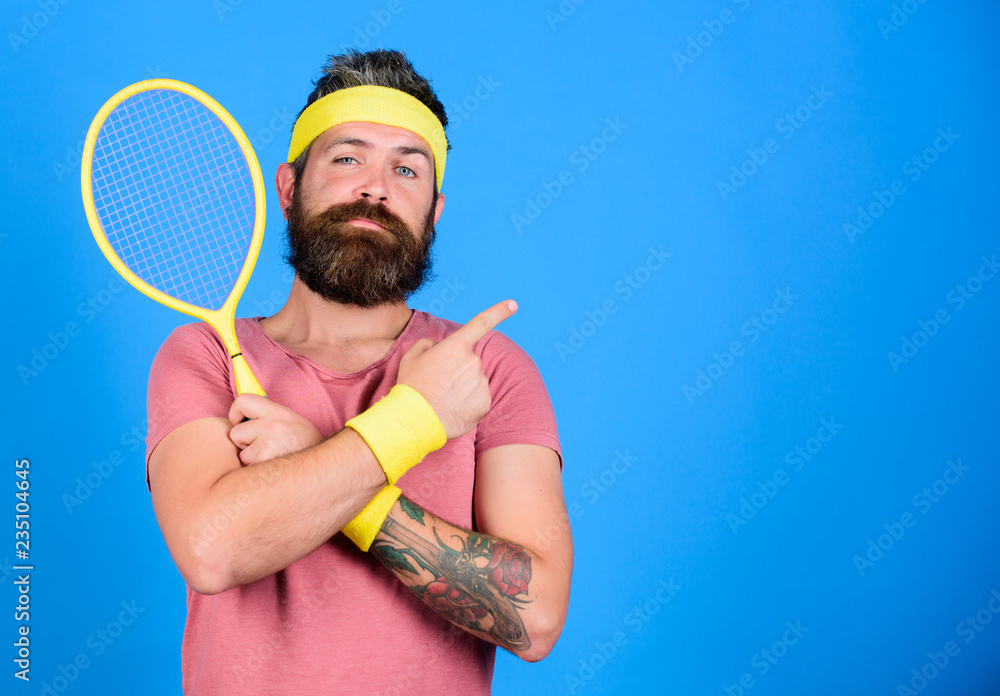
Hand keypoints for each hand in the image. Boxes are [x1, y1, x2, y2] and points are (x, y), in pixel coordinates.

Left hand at [228, 394, 324, 464]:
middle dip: (244, 443)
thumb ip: (269, 417)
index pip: (242, 401)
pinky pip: (247, 467)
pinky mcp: (264, 461)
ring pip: (241, 454)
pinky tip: (272, 468)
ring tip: (271, 459)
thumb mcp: (292, 422)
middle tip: (261, 447)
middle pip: (235, 432)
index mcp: (279, 411)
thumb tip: (244, 418)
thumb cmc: (307, 446)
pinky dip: (256, 470)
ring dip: (251, 459)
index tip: (241, 422)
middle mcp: (272, 425)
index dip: (236, 413)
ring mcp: (268, 444)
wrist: (324, 466)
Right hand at [397, 299, 517, 438]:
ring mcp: (481, 382)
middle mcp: (473, 360)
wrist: (416, 419)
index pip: (481, 323)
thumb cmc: (412, 387)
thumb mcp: (411, 358)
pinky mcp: (485, 402)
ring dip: (462, 388)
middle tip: (439, 384)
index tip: (514, 304)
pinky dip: (468, 404)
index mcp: (456, 345)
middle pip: (470, 362)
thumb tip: (438, 347)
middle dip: (458, 370)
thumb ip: (427, 345)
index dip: (499, 312)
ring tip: (443, 399)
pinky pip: (478, 399)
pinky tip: (452, 409)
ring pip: (474, 381)